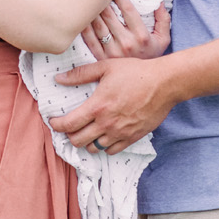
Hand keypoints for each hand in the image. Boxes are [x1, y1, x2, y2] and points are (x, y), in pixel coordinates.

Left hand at [49, 55, 173, 153]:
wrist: (164, 83)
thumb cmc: (136, 72)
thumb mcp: (106, 67)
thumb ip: (80, 74)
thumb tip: (59, 78)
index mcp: (97, 106)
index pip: (69, 124)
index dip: (57, 125)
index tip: (54, 121)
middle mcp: (107, 123)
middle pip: (78, 140)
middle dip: (69, 135)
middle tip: (70, 127)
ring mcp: (120, 133)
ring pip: (94, 148)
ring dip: (86, 141)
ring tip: (86, 132)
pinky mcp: (132, 138)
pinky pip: (111, 151)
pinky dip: (103, 146)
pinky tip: (103, 136)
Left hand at [81, 0, 170, 60]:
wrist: (146, 83)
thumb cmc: (152, 57)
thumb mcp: (163, 39)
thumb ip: (163, 20)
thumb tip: (160, 3)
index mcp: (141, 36)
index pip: (128, 10)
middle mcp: (126, 43)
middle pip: (109, 16)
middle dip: (102, 0)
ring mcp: (112, 52)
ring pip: (98, 26)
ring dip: (92, 11)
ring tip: (87, 0)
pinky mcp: (102, 59)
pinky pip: (90, 40)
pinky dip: (84, 28)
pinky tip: (82, 18)